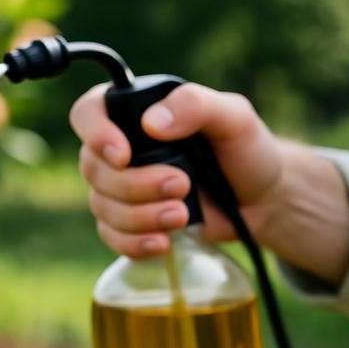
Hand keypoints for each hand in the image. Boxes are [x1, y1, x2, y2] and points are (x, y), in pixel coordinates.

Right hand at [69, 82, 284, 256]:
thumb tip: (152, 123)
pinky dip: (133, 243)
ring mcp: (119, 187)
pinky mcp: (128, 222)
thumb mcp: (234, 117)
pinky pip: (111, 235)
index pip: (88, 113)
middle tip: (182, 185)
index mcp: (135, 112)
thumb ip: (194, 105)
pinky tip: (162, 243)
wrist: (260, 199)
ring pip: (101, 205)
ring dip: (139, 216)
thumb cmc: (245, 150)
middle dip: (135, 184)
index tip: (123, 156)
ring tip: (182, 216)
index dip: (95, 134)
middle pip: (93, 168)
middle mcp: (119, 148)